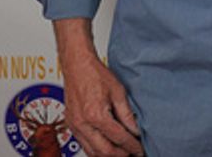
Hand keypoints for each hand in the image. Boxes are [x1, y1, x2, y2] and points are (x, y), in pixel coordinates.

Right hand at [54, 19, 143, 156]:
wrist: (77, 65)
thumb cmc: (95, 74)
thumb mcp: (118, 92)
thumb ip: (127, 115)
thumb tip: (135, 131)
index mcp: (96, 115)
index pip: (118, 138)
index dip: (132, 146)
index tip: (140, 149)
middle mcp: (82, 123)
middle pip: (104, 151)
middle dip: (121, 155)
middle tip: (133, 153)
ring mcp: (74, 126)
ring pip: (92, 152)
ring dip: (108, 155)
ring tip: (122, 152)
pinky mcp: (71, 125)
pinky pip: (84, 145)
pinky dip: (96, 150)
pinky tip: (107, 147)